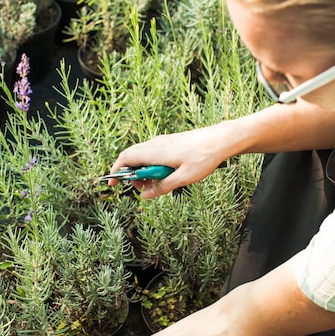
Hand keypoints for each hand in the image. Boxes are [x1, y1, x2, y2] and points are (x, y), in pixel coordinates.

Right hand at [110, 127, 228, 198]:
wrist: (221, 140)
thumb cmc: (204, 157)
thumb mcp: (184, 178)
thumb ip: (162, 187)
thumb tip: (145, 195)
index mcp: (155, 152)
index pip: (126, 159)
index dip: (116, 170)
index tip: (113, 183)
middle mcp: (155, 144)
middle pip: (131, 156)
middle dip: (129, 173)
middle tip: (139, 188)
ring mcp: (162, 141)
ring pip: (141, 154)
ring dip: (141, 170)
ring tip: (154, 184)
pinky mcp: (169, 142)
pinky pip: (152, 152)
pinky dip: (150, 164)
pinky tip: (163, 174)